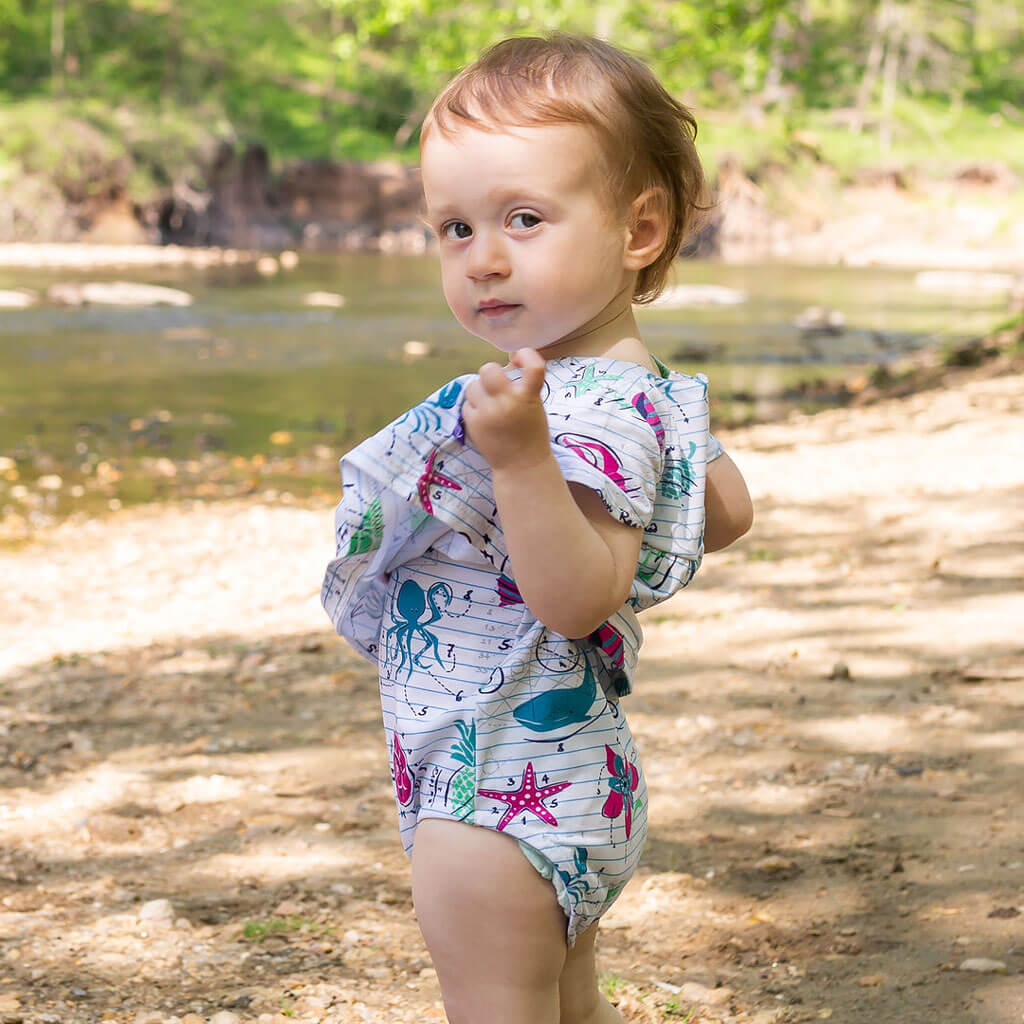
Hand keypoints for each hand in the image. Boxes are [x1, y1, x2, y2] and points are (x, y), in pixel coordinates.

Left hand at [462, 348, 550, 471]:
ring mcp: (488, 413)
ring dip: (480, 391)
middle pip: (488, 369)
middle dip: (491, 373)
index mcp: (529, 397)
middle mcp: (508, 402)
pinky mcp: (473, 423)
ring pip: (473, 386)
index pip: (534, 365)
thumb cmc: (531, 434)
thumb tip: (504, 364)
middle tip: (496, 384)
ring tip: (490, 405)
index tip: (519, 358)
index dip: (526, 354)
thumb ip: (521, 386)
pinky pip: (466, 404)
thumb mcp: (535, 406)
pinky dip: (474, 408)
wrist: (521, 466)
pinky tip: (484, 419)